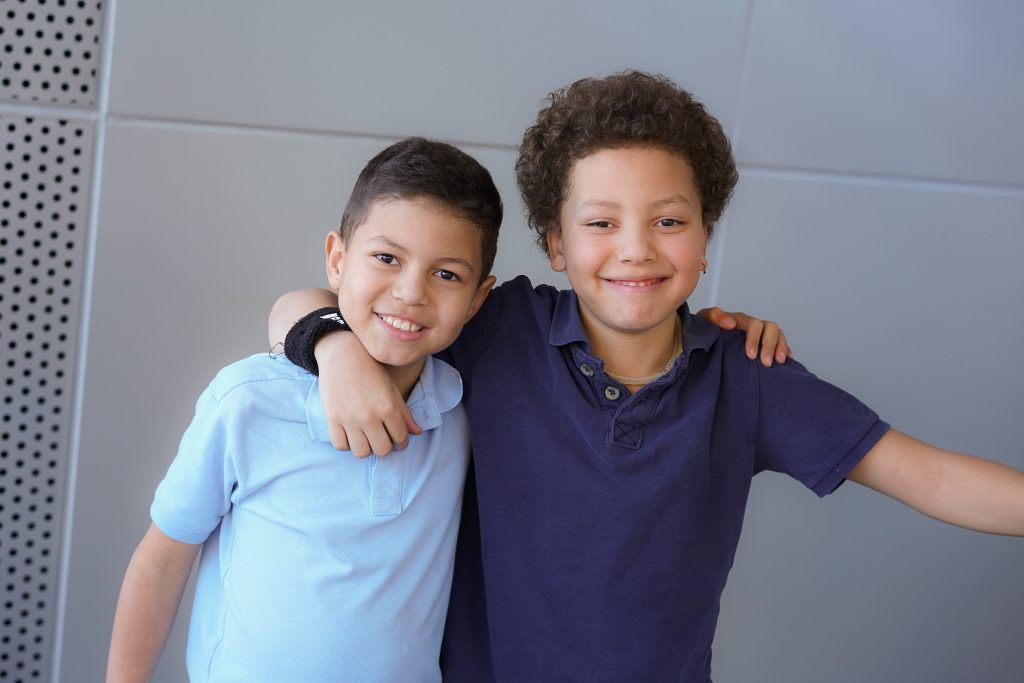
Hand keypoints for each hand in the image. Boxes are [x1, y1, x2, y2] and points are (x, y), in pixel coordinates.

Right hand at [315, 332, 421, 456]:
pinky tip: (351, 435)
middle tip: (382, 439)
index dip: (402, 443)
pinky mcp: (332, 418)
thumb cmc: (371, 370)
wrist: (343, 354)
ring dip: (366, 448)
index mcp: (388, 408)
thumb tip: (417, 433)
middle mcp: (369, 416)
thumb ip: (404, 413)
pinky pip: (340, 445)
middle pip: (382, 450)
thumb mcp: (392, 389)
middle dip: (385, 447)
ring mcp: (349, 419)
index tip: (398, 441)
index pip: (400, 439)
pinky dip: (347, 444)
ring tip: (366, 438)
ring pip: (361, 452)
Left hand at [696, 307, 790, 366]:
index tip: (750, 355)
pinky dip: (786, 352)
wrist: (702, 343)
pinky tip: (786, 363)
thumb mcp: (704, 321)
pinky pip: (781, 345)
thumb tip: (731, 323)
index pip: (755, 324)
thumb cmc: (705, 331)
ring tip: (779, 362)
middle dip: (770, 345)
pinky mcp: (765, 346)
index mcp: (741, 320)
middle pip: (771, 328)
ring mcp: (761, 336)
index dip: (755, 339)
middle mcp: (754, 327)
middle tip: (766, 362)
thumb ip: (715, 316)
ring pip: (779, 335)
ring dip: (781, 348)